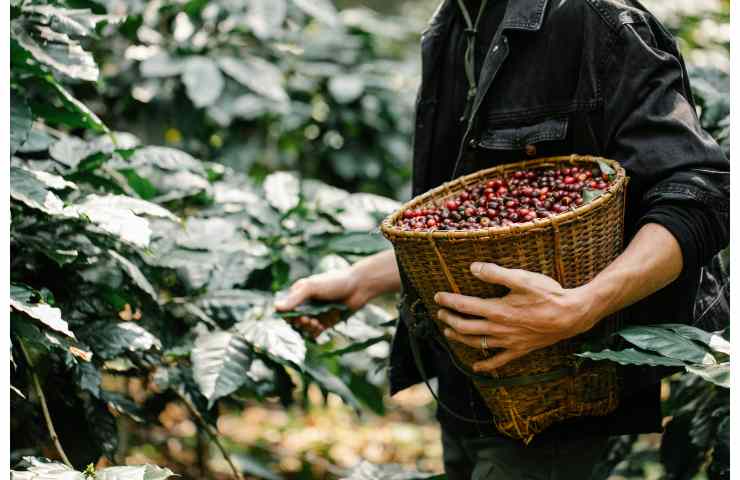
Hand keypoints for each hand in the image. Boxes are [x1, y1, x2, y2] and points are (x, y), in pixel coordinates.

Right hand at [274, 268, 367, 336]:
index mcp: (300, 293)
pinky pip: (315, 332)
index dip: (287, 315)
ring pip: (304, 327)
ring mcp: (316, 313)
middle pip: (294, 320)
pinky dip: (315, 332)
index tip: (295, 316)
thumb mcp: (312, 287)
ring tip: (316, 323)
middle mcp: (307, 304)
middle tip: (308, 320)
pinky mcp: (326, 322)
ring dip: (308, 327)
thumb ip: (295, 298)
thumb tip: (276, 308)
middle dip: (299, 322)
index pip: (286, 308)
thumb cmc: (334, 282)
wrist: (358, 287)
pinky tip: (320, 327)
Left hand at [434, 262, 597, 372]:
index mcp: (497, 310)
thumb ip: (496, 273)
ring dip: (459, 338)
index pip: (465, 306)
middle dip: (449, 320)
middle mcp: (499, 329)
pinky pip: (498, 361)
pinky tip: (476, 367)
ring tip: (448, 333)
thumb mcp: (522, 278)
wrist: (571, 315)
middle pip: (466, 327)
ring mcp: (508, 342)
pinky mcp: (519, 350)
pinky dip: (485, 365)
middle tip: (440, 314)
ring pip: (477, 343)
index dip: (448, 301)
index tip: (437, 297)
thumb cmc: (547, 295)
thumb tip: (473, 267)